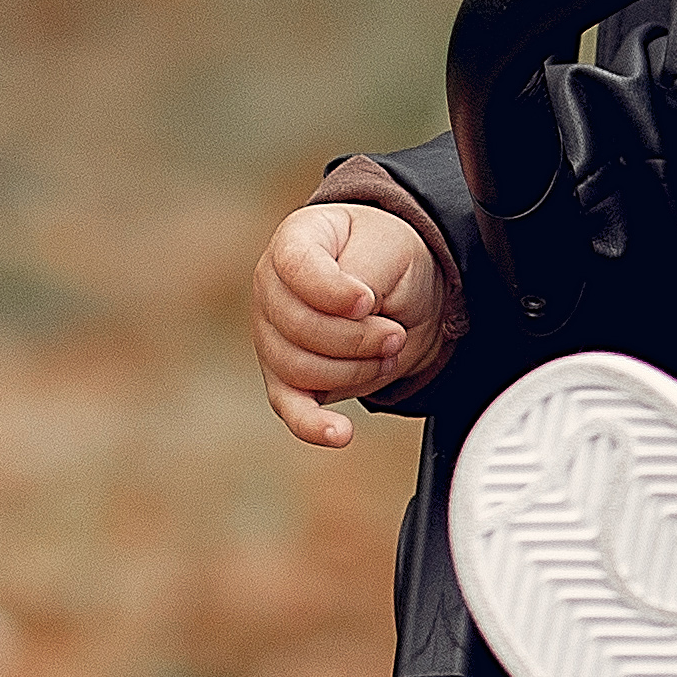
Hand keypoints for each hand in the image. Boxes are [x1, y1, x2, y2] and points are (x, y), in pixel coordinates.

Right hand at [257, 200, 459, 449]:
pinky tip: (340, 434)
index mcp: (294, 242)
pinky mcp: (286, 379)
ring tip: (387, 354)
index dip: (332, 291)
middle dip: (357, 338)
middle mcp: (270, 288)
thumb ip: (363, 273)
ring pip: (299, 369)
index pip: (295, 267)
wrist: (405, 290)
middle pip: (297, 327)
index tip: (369, 301)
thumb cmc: (391, 258)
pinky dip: (314, 425)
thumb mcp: (389, 247)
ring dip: (356, 369)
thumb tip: (350, 313)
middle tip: (394, 334)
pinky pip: (291, 408)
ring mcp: (271, 336)